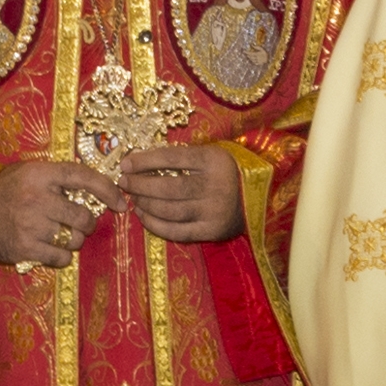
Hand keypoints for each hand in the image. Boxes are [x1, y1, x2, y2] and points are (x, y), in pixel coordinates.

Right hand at [0, 157, 113, 267]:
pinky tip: (47, 248)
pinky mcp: (25, 248)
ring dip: (72, 240)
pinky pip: (61, 257)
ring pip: (75, 239)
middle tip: (77, 224)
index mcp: (39, 174)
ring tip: (56, 234)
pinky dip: (61, 256)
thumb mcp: (27, 173)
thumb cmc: (4, 192)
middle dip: (86, 223)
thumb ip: (57, 179)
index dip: (107, 190)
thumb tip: (99, 191)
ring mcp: (30, 224)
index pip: (82, 177)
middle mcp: (36, 198)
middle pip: (83, 216)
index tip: (121, 203)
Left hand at [114, 140, 243, 243]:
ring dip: (145, 205)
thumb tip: (139, 161)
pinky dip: (156, 225)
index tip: (125, 163)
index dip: (145, 161)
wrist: (262, 198)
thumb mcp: (212, 154)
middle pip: (168, 187)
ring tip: (133, 199)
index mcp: (214, 160)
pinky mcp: (213, 231)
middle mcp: (215, 186)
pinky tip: (144, 217)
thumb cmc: (228, 172)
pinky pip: (177, 231)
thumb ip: (182, 157)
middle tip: (123, 183)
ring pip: (169, 210)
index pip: (171, 158)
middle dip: (140, 185)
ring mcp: (214, 211)